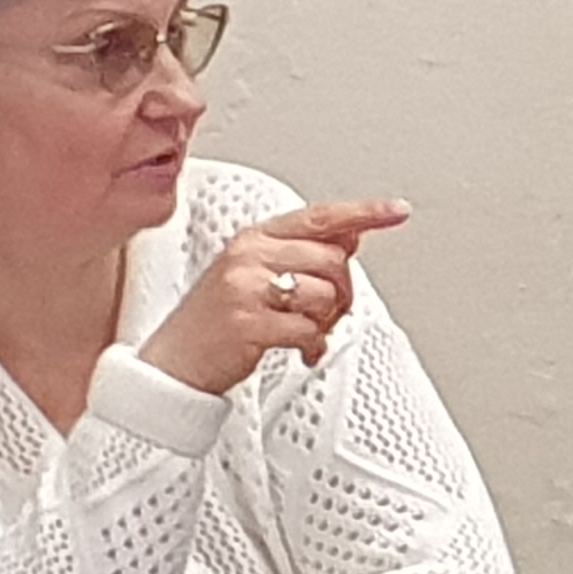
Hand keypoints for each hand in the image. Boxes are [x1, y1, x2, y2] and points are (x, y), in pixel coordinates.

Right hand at [137, 199, 413, 393]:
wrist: (175, 363)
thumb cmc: (220, 320)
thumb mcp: (256, 275)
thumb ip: (303, 254)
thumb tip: (352, 234)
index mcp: (254, 238)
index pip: (320, 217)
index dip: (363, 212)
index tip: (397, 210)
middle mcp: (249, 256)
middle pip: (333, 260)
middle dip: (342, 292)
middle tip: (327, 314)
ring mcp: (245, 288)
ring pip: (325, 295)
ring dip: (326, 322)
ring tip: (305, 332)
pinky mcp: (247, 322)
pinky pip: (309, 329)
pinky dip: (313, 345)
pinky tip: (300, 350)